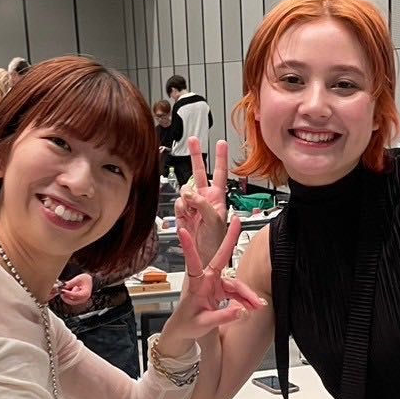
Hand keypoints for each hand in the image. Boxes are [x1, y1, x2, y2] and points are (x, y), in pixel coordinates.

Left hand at [53, 272, 92, 312]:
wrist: (88, 281)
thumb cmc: (85, 279)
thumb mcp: (78, 279)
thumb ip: (70, 283)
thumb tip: (63, 286)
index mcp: (86, 293)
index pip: (76, 295)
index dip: (68, 293)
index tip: (63, 290)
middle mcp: (84, 299)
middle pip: (72, 301)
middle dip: (65, 297)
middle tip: (61, 291)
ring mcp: (80, 301)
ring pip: (70, 302)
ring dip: (65, 297)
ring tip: (63, 290)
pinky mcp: (78, 301)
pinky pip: (70, 301)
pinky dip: (67, 297)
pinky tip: (65, 292)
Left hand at [156, 216, 265, 351]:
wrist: (184, 330)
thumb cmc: (188, 324)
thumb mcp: (204, 323)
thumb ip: (224, 317)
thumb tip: (243, 311)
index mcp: (197, 284)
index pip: (193, 262)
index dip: (189, 246)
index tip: (182, 230)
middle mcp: (207, 280)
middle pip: (222, 258)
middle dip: (230, 238)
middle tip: (237, 221)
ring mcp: (215, 284)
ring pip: (236, 284)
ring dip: (248, 295)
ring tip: (258, 306)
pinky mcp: (220, 290)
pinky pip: (237, 293)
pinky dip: (246, 300)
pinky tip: (253, 307)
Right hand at [174, 138, 229, 267]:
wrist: (202, 257)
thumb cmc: (215, 242)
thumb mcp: (215, 220)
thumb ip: (202, 203)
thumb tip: (188, 192)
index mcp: (218, 198)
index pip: (220, 173)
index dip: (221, 158)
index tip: (222, 143)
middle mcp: (205, 198)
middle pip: (199, 172)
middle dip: (196, 156)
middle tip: (193, 140)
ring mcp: (192, 205)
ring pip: (184, 191)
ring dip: (187, 201)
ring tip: (194, 213)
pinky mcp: (182, 213)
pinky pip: (178, 204)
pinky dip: (181, 210)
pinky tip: (187, 218)